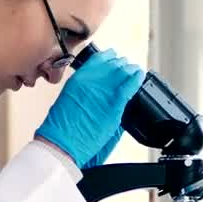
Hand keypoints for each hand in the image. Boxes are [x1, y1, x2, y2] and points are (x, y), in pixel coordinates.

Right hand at [35, 49, 143, 167]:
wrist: (62, 143)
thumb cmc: (62, 128)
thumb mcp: (69, 100)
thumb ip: (84, 91)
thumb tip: (98, 90)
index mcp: (78, 78)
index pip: (99, 58)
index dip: (110, 58)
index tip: (115, 60)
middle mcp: (91, 79)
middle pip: (114, 64)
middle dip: (122, 66)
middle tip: (128, 70)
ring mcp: (103, 90)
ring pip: (124, 71)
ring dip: (130, 71)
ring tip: (135, 73)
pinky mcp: (114, 103)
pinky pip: (130, 84)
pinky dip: (137, 78)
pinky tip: (140, 76)